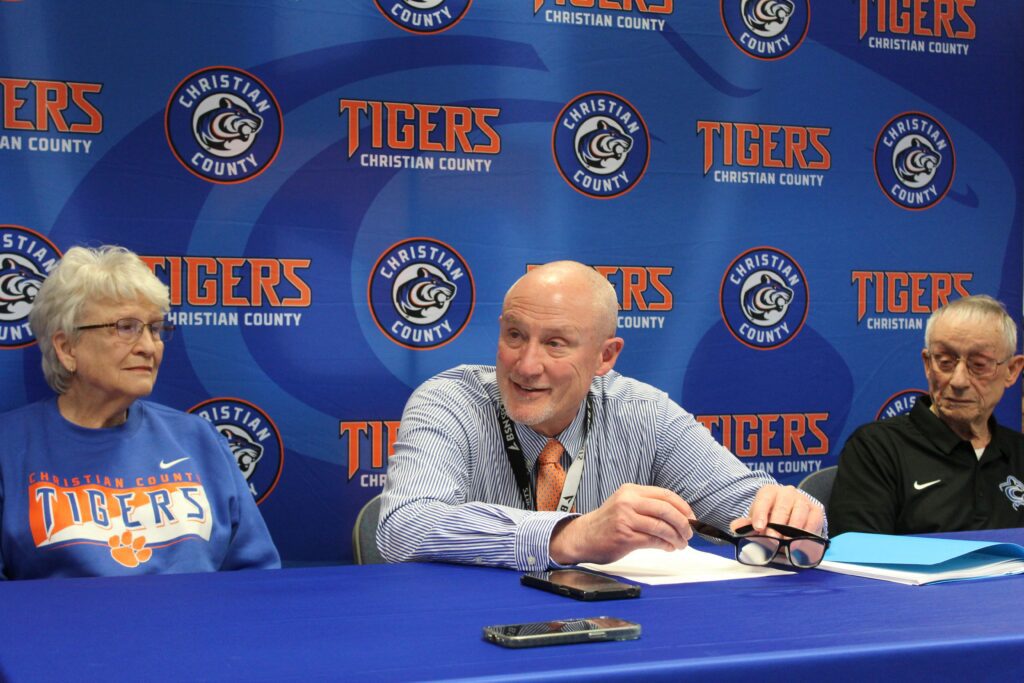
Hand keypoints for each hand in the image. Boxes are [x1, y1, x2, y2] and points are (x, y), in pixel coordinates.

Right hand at [549, 484, 693, 564]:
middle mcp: (628, 501)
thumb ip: (648, 506)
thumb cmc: (608, 522)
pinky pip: (653, 540)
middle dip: (683, 523)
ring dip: (676, 538)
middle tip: (689, 533)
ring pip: (662, 527)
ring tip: (681, 544)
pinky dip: (665, 545)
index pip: (665, 495)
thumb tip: (679, 516)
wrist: (583, 536)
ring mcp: (625, 519)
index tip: (692, 517)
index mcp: (631, 490)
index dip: (683, 507)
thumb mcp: (625, 504)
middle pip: (666, 510)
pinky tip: (668, 547)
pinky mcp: (624, 536)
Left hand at [730, 484, 823, 535]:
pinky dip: (807, 533)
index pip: (764, 500)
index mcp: (769, 492)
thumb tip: (736, 528)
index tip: (758, 527)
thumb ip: (745, 524)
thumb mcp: (756, 519)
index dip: (760, 513)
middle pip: (782, 507)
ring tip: (786, 544)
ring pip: (799, 514)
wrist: (790, 514)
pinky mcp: (816, 510)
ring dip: (793, 531)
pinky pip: (814, 521)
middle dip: (777, 526)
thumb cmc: (769, 517)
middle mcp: (787, 493)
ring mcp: (803, 500)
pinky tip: (801, 543)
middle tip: (772, 540)